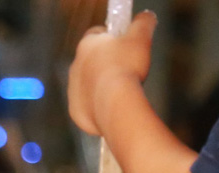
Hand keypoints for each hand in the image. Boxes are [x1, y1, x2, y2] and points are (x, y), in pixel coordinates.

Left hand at [67, 11, 155, 136]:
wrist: (114, 104)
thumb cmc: (126, 67)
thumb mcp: (141, 36)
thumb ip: (143, 22)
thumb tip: (146, 17)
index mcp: (86, 45)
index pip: (96, 34)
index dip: (111, 36)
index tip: (124, 41)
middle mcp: (75, 66)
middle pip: (93, 59)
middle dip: (109, 61)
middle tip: (128, 66)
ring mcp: (73, 89)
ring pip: (90, 82)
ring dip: (103, 83)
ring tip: (123, 86)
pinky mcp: (75, 109)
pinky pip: (89, 104)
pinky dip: (100, 103)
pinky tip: (114, 103)